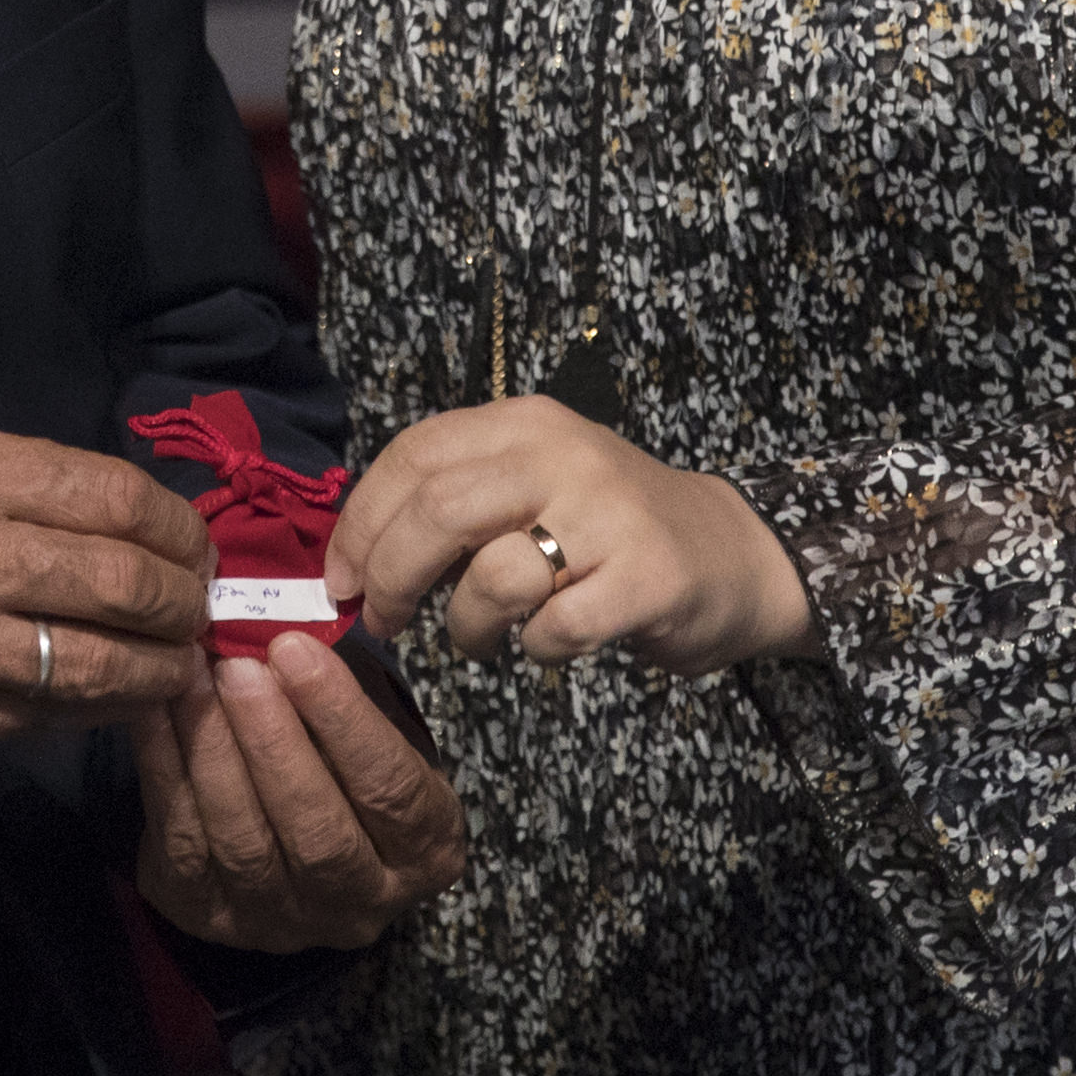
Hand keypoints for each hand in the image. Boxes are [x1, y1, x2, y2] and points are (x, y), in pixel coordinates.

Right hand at [0, 422, 209, 765]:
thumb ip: (14, 482)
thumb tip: (120, 516)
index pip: (111, 494)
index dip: (175, 524)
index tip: (192, 543)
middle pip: (124, 580)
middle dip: (184, 599)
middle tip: (199, 606)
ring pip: (103, 662)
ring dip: (163, 666)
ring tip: (181, 662)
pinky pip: (52, 715)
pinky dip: (104, 708)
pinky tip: (123, 697)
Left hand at [131, 633, 466, 953]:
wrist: (293, 836)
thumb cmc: (344, 760)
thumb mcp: (377, 730)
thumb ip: (346, 696)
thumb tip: (285, 633)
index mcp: (423, 852)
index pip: (391, 790)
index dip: (343, 718)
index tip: (296, 649)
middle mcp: (360, 904)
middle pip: (318, 833)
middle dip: (274, 744)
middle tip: (239, 668)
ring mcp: (282, 923)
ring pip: (245, 845)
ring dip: (213, 753)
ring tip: (193, 678)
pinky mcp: (211, 917)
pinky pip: (183, 845)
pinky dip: (164, 770)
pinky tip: (154, 709)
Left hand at [327, 397, 811, 678]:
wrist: (735, 554)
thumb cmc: (610, 530)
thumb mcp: (533, 484)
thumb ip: (454, 502)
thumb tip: (356, 557)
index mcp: (524, 425)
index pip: (413, 456)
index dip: (361, 522)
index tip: (340, 578)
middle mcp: (564, 456)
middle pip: (438, 510)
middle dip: (391, 575)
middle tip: (384, 620)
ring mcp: (609, 515)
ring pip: (492, 575)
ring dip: (466, 626)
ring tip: (479, 639)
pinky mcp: (647, 578)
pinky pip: (556, 628)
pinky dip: (536, 650)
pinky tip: (547, 644)